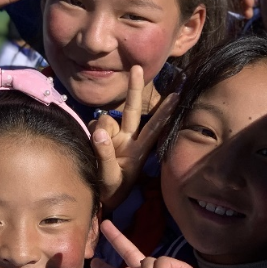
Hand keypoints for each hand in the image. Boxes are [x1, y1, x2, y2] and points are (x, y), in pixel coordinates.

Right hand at [90, 65, 178, 210]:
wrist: (100, 199)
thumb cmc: (112, 191)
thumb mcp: (110, 177)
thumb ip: (104, 154)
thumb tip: (99, 131)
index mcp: (138, 150)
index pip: (154, 127)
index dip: (164, 112)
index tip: (177, 95)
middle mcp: (127, 139)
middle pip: (131, 109)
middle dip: (134, 89)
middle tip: (137, 68)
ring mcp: (113, 137)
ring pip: (105, 120)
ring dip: (100, 129)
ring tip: (96, 152)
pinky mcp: (99, 138)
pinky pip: (94, 126)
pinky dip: (91, 133)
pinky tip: (90, 146)